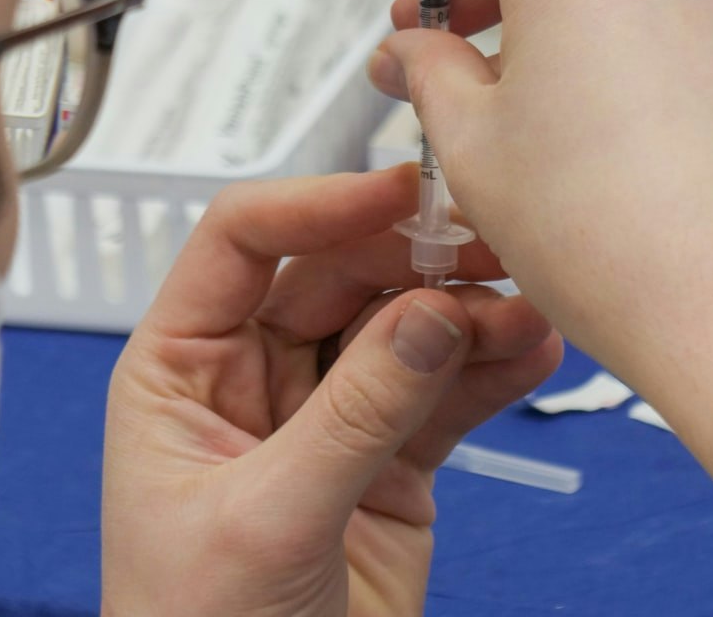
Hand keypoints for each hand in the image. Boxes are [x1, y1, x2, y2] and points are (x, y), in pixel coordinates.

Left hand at [101, 165, 560, 615]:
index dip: (317, 205)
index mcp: (178, 367)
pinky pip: (442, 397)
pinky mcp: (386, 466)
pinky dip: (490, 371)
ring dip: (466, 313)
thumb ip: (353, 416)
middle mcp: (248, 376)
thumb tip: (427, 313)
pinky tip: (534, 351)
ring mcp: (323, 419)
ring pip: (400, 331)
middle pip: (336, 274)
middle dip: (414, 259)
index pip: (241, 242)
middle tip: (491, 249)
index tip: (397, 192)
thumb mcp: (266, 520)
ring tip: (528, 308)